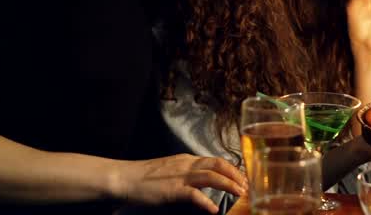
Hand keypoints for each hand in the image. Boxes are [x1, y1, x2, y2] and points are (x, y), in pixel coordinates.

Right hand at [118, 154, 246, 213]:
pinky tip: (214, 210)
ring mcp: (181, 176)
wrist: (125, 178)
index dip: (231, 168)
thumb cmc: (144, 177)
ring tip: (240, 194)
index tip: (241, 177)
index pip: (215, 160)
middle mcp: (187, 164)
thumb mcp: (170, 170)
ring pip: (212, 176)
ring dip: (229, 185)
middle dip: (236, 174)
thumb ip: (186, 174)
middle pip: (219, 165)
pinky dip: (207, 203)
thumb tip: (200, 183)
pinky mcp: (173, 190)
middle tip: (246, 185)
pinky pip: (195, 196)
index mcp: (187, 160)